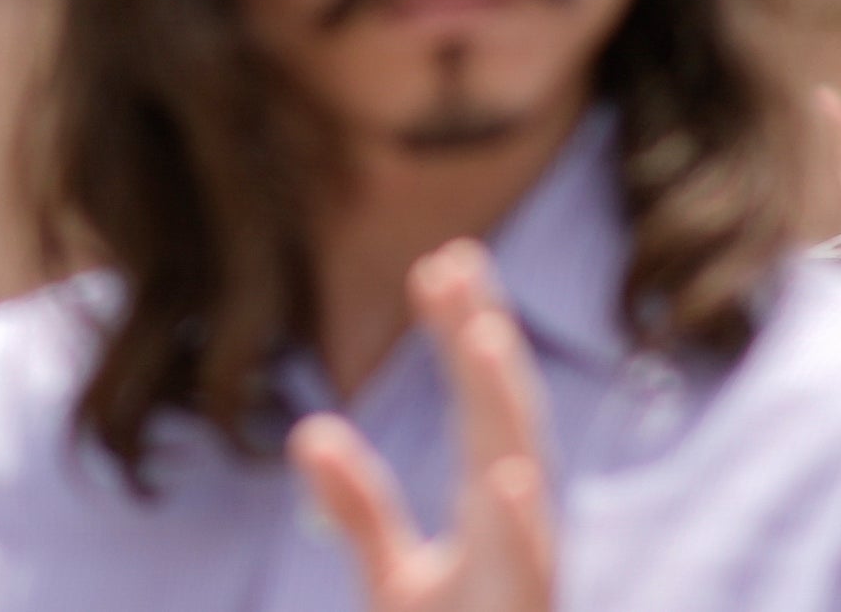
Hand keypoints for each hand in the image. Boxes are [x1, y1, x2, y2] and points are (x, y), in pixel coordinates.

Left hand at [290, 243, 553, 611]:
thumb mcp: (396, 584)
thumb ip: (360, 512)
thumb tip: (313, 431)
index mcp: (490, 525)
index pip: (484, 412)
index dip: (465, 338)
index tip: (441, 261)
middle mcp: (516, 549)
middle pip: (506, 430)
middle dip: (482, 353)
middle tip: (454, 263)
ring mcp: (519, 593)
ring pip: (522, 494)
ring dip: (503, 415)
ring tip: (482, 337)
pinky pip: (527, 580)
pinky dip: (521, 532)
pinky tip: (512, 481)